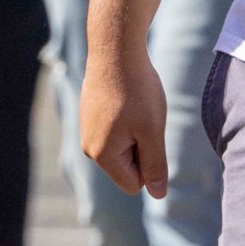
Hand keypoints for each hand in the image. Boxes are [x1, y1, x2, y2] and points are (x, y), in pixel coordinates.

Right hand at [78, 48, 167, 199]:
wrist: (114, 50)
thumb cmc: (136, 91)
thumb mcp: (153, 131)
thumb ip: (155, 166)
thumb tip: (158, 195)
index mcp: (102, 155)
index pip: (134, 184)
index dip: (150, 164)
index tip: (150, 135)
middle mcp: (88, 147)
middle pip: (127, 167)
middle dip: (142, 148)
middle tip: (145, 119)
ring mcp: (86, 130)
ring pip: (122, 146)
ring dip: (136, 132)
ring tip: (135, 106)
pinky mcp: (89, 115)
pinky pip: (114, 130)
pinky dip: (126, 119)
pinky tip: (126, 97)